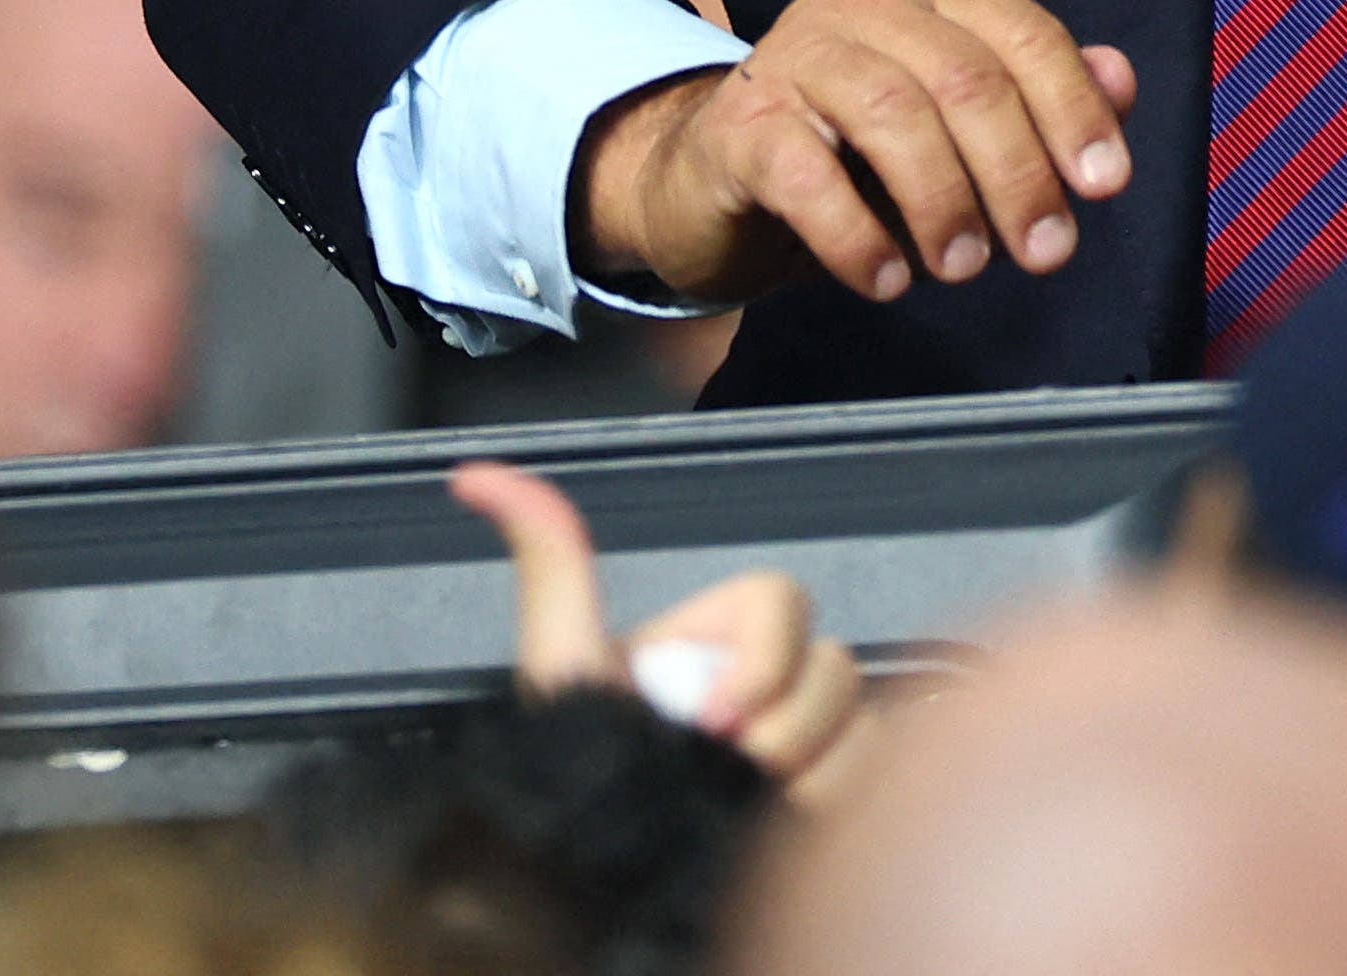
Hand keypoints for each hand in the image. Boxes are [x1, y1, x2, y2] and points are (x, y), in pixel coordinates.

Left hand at [452, 460, 867, 797]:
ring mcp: (808, 738)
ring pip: (860, 724)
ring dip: (805, 770)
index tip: (708, 717)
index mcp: (720, 635)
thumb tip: (475, 476)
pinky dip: (830, 803)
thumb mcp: (562, 661)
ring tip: (741, 806)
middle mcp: (771, 681)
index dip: (761, 661)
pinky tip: (773, 825)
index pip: (784, 602)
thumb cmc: (584, 774)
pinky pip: (871, 776)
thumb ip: (547, 562)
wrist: (608, 870)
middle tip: (721, 769)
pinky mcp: (833, 793)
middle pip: (834, 667)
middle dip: (781, 728)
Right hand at [572, 0, 1133, 310]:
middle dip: (1017, 170)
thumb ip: (1038, 101)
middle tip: (1045, 252)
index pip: (1022, 35)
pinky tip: (886, 278)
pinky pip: (805, 173)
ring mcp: (793, 56)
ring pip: (891, 111)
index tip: (1105, 186)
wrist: (714, 180)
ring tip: (965, 266)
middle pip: (964, 77)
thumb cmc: (852, 154)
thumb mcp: (954, 129)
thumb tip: (1118, 80)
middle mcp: (863, 5)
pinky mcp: (740, 125)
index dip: (1073, 108)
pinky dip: (855, 233)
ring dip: (943, 199)